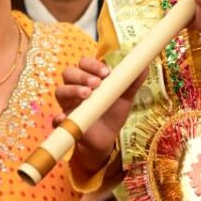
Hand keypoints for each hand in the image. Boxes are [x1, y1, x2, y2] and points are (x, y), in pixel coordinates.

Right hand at [55, 57, 146, 176]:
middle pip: (69, 73)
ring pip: (60, 91)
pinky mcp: (64, 121)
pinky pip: (56, 118)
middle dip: (81, 75)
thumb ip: (133, 81)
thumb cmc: (113, 112)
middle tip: (96, 83)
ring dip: (72, 90)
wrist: (107, 137)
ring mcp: (67, 103)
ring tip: (87, 94)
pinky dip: (59, 117)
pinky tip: (65, 117)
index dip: (92, 64)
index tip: (106, 72)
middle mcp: (75, 87)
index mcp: (89, 77)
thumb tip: (145, 66)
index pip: (84, 63)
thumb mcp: (125, 96)